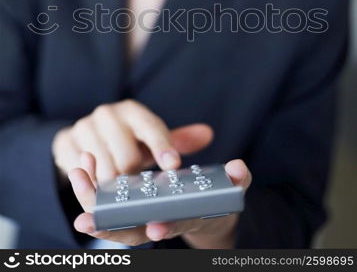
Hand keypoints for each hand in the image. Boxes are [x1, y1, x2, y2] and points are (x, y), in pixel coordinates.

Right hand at [52, 99, 213, 181]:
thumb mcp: (150, 138)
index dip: (163, 148)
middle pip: (127, 158)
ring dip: (115, 186)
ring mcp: (84, 127)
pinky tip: (99, 183)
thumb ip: (178, 139)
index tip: (173, 166)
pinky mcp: (65, 142)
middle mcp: (108, 114)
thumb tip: (208, 133)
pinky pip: (82, 174)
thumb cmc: (127, 140)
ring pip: (106, 171)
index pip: (152, 129)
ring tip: (120, 186)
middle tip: (137, 184)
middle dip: (135, 177)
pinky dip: (93, 184)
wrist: (87, 137)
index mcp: (133, 110)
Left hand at [68, 153, 251, 247]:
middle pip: (133, 232)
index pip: (173, 226)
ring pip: (114, 218)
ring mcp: (143, 215)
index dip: (164, 227)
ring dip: (93, 201)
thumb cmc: (216, 199)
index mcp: (185, 217)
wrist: (205, 211)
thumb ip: (236, 180)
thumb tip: (239, 168)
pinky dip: (94, 187)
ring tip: (78, 176)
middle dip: (110, 227)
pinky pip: (108, 201)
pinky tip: (82, 165)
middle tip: (86, 219)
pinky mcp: (131, 204)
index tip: (154, 228)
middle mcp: (160, 221)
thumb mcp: (231, 190)